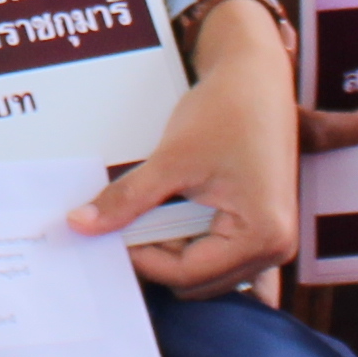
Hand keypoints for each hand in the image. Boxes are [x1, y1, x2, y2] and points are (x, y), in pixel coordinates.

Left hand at [79, 0, 317, 292]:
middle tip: (130, 218)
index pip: (187, 275)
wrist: (256, 75)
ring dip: (175, 248)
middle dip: (160, 254)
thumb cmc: (228, 109)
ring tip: (156, 208)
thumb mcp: (171, 159)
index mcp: (263, 236)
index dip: (143, 257)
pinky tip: (173, 223)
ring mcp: (273, 241)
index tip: (111, 233)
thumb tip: (81, 224)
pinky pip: (223, 258)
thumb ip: (126, 199)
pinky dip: (194, 247)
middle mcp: (276, 248)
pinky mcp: (263, 228)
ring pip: (207, 272)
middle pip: (199, 281)